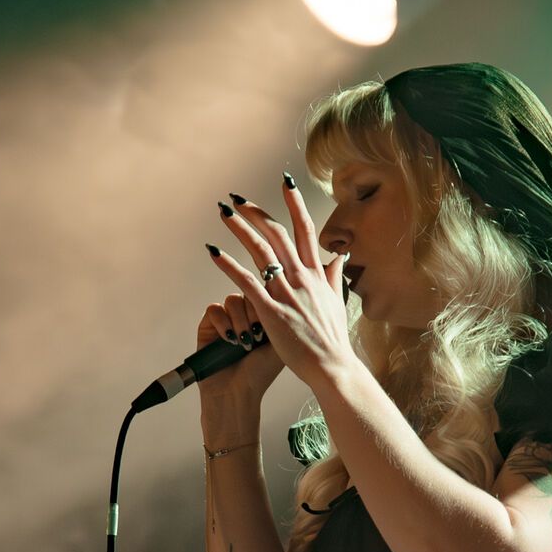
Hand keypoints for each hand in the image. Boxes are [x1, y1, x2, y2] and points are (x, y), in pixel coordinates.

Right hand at [193, 291, 282, 405]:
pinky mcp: (208, 326)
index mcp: (264, 318)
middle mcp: (245, 317)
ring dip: (240, 319)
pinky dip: (222, 322)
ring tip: (244, 342)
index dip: (268, 302)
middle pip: (249, 292)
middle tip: (258, 335)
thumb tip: (279, 294)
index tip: (271, 323)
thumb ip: (282, 318)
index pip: (266, 293)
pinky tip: (229, 339)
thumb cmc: (260, 374)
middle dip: (255, 313)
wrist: (237, 393)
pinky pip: (214, 309)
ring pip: (232, 299)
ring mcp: (226, 320)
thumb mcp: (279, 343)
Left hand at [207, 179, 351, 392]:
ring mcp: (286, 294)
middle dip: (256, 212)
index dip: (294, 204)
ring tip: (223, 213)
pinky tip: (214, 253)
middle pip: (277, 234)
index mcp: (316, 275)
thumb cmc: (333, 340)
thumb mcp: (337, 302)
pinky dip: (229, 265)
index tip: (285, 183)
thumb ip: (335, 276)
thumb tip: (338, 255)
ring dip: (240, 229)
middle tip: (236, 197)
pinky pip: (246, 282)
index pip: (304, 230)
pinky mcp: (271, 312)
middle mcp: (302, 278)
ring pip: (261, 251)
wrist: (332, 367)